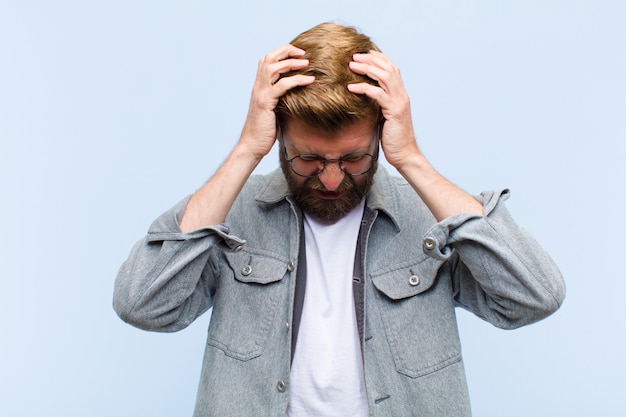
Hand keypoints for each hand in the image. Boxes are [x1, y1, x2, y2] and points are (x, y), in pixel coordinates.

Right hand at [239, 45, 314, 159]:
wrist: (252, 145)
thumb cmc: (265, 131)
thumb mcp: (274, 110)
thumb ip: (281, 99)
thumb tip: (298, 94)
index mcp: (260, 86)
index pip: (267, 60)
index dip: (282, 52)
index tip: (298, 53)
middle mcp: (258, 87)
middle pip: (269, 58)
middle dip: (286, 51)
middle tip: (303, 52)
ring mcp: (260, 93)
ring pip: (273, 67)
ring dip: (291, 62)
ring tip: (307, 63)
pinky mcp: (265, 102)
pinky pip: (282, 85)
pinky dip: (297, 80)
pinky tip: (309, 80)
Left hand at [347, 51, 419, 169]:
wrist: (404, 154)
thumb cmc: (392, 139)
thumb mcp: (383, 117)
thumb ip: (377, 105)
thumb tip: (363, 98)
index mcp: (400, 94)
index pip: (392, 68)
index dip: (378, 58)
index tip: (363, 53)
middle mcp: (402, 95)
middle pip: (388, 68)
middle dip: (370, 59)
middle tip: (353, 56)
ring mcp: (399, 102)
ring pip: (385, 76)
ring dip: (367, 68)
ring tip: (351, 65)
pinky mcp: (394, 111)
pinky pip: (378, 94)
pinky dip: (364, 88)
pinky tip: (351, 87)